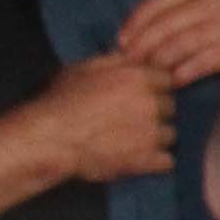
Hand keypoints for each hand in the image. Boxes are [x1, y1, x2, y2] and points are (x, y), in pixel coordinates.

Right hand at [42, 51, 176, 180]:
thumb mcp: (84, 69)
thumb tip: (133, 57)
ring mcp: (152, 132)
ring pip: (169, 134)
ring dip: (155, 139)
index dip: (153, 90)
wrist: (48, 139)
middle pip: (170, 107)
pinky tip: (136, 160)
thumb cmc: (60, 103)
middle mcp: (151, 102)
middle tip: (130, 122)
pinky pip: (166, 161)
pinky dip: (154, 163)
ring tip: (129, 142)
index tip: (137, 99)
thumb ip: (115, 62)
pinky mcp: (147, 159)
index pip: (166, 80)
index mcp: (139, 77)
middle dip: (155, 114)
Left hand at [115, 0, 219, 90]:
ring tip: (151, 74)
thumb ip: (167, 16)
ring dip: (162, 61)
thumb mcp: (197, 13)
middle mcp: (217, 0)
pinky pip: (203, 62)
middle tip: (130, 64)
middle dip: (143, 45)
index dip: (135, 23)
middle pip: (166, 23)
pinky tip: (176, 81)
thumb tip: (123, 36)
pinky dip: (184, 72)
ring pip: (182, 43)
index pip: (158, 1)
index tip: (120, 43)